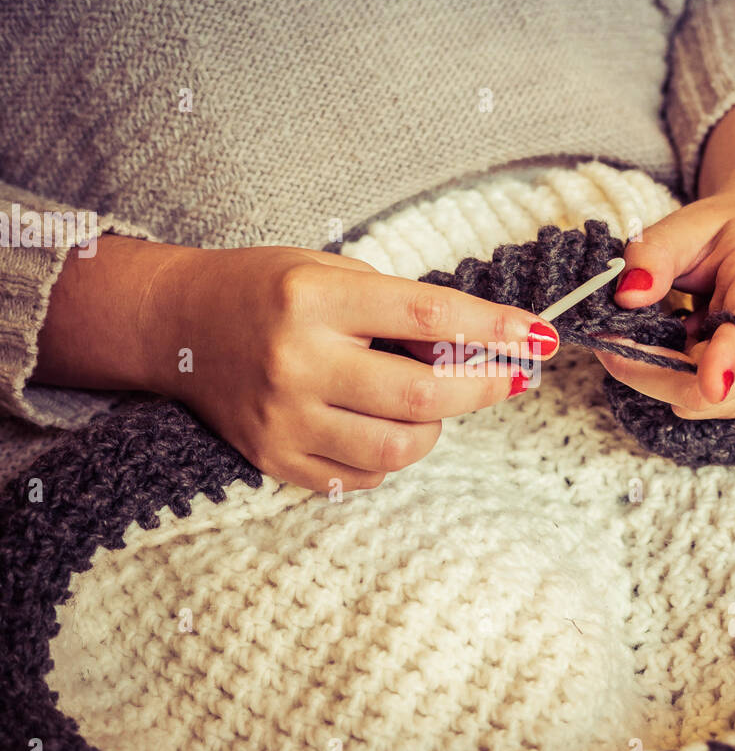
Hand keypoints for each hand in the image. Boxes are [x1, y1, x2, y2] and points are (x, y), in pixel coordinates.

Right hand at [34, 237, 558, 491]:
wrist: (179, 327)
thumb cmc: (268, 290)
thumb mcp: (333, 273)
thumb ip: (401, 309)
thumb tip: (481, 349)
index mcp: (313, 300)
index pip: (427, 318)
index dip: (493, 331)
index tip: (539, 338)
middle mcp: (296, 362)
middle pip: (421, 397)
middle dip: (482, 389)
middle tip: (508, 378)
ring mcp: (283, 420)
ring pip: (398, 448)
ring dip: (434, 428)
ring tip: (424, 401)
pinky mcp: (275, 460)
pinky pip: (362, 477)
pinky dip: (390, 455)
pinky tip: (379, 423)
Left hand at [591, 196, 734, 417]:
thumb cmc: (723, 237)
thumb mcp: (683, 226)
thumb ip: (652, 255)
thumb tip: (627, 296)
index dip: (728, 358)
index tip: (711, 386)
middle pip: (703, 384)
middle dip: (646, 365)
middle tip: (612, 334)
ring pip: (694, 402)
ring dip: (659, 373)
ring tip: (665, 328)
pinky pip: (701, 404)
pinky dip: (677, 381)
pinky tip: (686, 345)